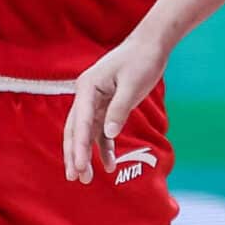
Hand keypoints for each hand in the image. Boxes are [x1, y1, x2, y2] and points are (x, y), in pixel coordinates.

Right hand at [64, 31, 172, 181]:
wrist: (151, 45)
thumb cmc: (142, 60)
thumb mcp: (133, 85)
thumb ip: (120, 110)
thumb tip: (109, 135)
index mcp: (88, 87)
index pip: (79, 122)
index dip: (78, 146)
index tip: (79, 166)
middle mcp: (86, 95)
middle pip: (75, 129)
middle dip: (74, 154)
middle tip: (75, 178)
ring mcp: (94, 101)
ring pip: (85, 133)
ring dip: (86, 154)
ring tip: (87, 179)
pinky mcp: (106, 105)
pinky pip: (101, 130)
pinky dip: (103, 147)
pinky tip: (109, 165)